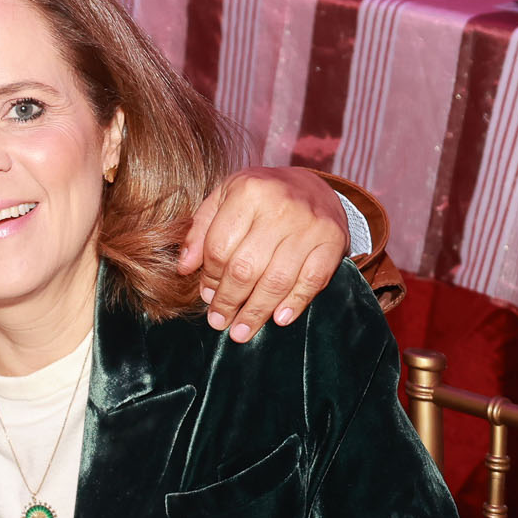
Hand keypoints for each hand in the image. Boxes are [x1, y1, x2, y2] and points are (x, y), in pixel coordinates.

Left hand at [179, 167, 349, 342]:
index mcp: (248, 191)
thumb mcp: (225, 198)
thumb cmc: (262, 196)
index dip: (209, 278)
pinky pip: (312, 281)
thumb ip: (201, 229)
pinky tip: (278, 319)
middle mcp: (281, 206)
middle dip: (228, 302)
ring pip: (276, 280)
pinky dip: (294, 304)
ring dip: (256, 312)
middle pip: (245, 268)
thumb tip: (184, 267)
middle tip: (219, 321)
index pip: (219, 247)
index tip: (206, 296)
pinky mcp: (332, 240)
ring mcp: (309, 225)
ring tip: (241, 331)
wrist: (314, 186)